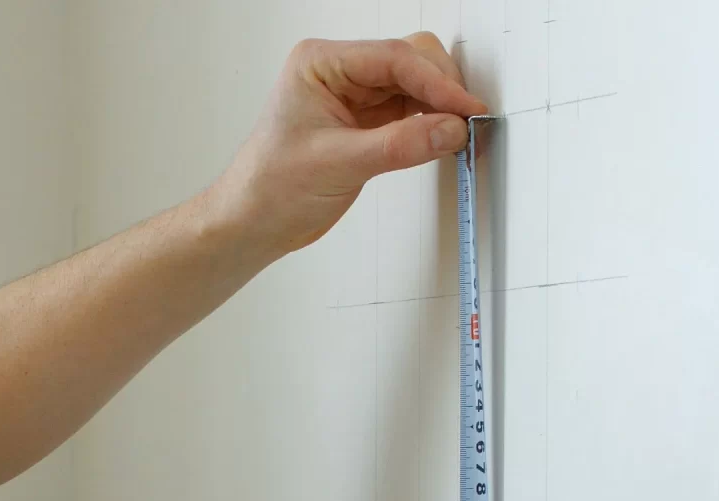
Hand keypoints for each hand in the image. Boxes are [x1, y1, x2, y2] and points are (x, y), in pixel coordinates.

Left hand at [207, 34, 485, 254]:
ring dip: (440, 106)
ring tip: (459, 134)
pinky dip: (431, 122)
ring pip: (416, 83)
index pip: (393, 58)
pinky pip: (411, 109)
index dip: (436, 82)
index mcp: (320, 63)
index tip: (466, 109)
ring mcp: (354, 94)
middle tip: (467, 123)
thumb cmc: (270, 188)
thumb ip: (398, 145)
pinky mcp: (366, 120)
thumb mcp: (338, 164)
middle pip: (411, 60)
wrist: (252, 223)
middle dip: (442, 89)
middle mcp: (339, 70)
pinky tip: (443, 138)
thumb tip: (450, 130)